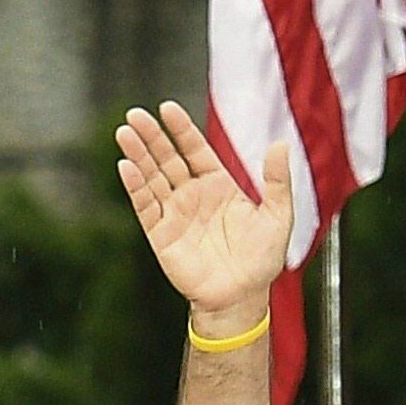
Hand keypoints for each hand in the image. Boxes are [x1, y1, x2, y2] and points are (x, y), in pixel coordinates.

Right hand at [115, 103, 296, 326]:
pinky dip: (135, 187)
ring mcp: (175, 214)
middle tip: (136, 115)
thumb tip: (280, 143)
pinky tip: (126, 167)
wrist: (243, 296)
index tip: (167, 108)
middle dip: (152, 137)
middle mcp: (192, 195)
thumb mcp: (278, 215)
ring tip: (125, 133)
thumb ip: (277, 180)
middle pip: (167, 159)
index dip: (181, 129)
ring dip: (138, 155)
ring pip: (152, 178)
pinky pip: (145, 207)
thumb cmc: (261, 259)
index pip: (195, 149)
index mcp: (217, 185)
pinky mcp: (161, 235)